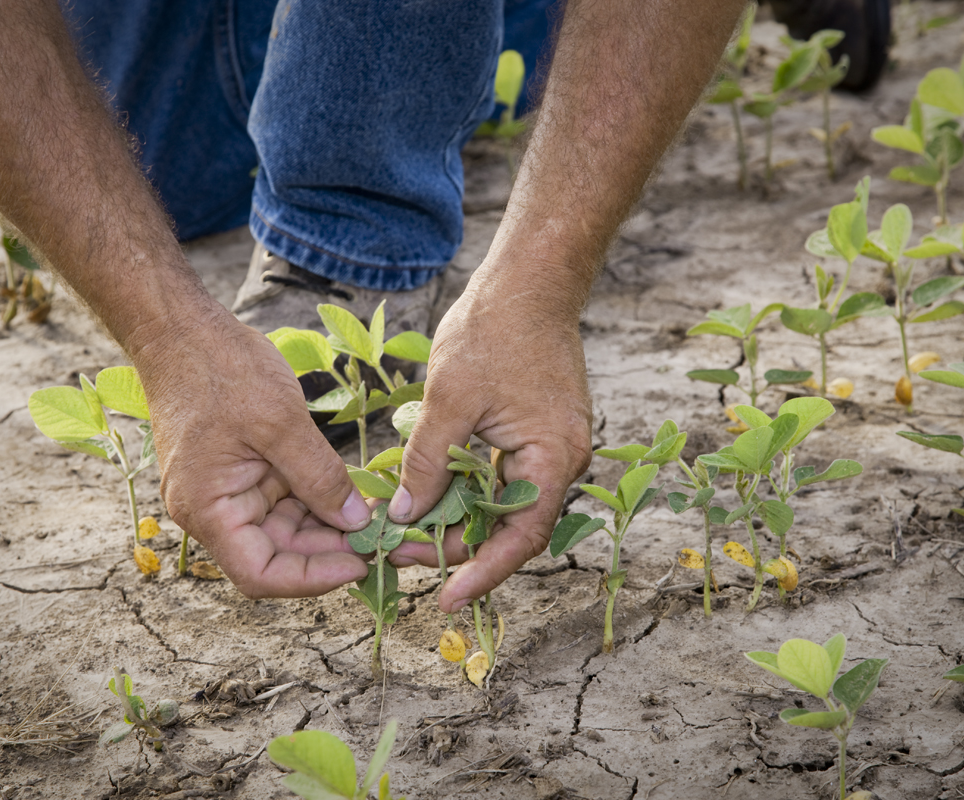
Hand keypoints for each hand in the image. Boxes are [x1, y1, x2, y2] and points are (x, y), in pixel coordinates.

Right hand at [134, 309, 373, 597]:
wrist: (183, 328)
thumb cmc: (219, 369)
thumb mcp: (280, 422)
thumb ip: (319, 477)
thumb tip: (356, 522)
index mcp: (208, 508)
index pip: (259, 573)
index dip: (311, 579)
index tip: (358, 565)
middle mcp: (213, 509)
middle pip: (277, 554)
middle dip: (329, 550)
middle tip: (382, 539)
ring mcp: (228, 491)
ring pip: (285, 529)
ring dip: (328, 526)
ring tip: (376, 516)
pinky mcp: (243, 472)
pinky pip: (284, 500)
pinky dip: (317, 500)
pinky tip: (354, 495)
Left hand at [386, 275, 592, 611]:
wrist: (530, 280)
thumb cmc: (495, 331)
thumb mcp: (449, 401)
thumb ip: (427, 463)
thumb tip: (405, 516)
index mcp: (552, 459)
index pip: (519, 539)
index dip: (481, 573)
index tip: (444, 598)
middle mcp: (562, 461)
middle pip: (511, 526)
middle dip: (458, 546)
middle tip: (401, 553)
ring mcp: (553, 446)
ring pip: (505, 502)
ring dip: (460, 518)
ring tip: (409, 529)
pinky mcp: (539, 431)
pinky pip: (505, 476)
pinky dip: (470, 489)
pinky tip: (433, 492)